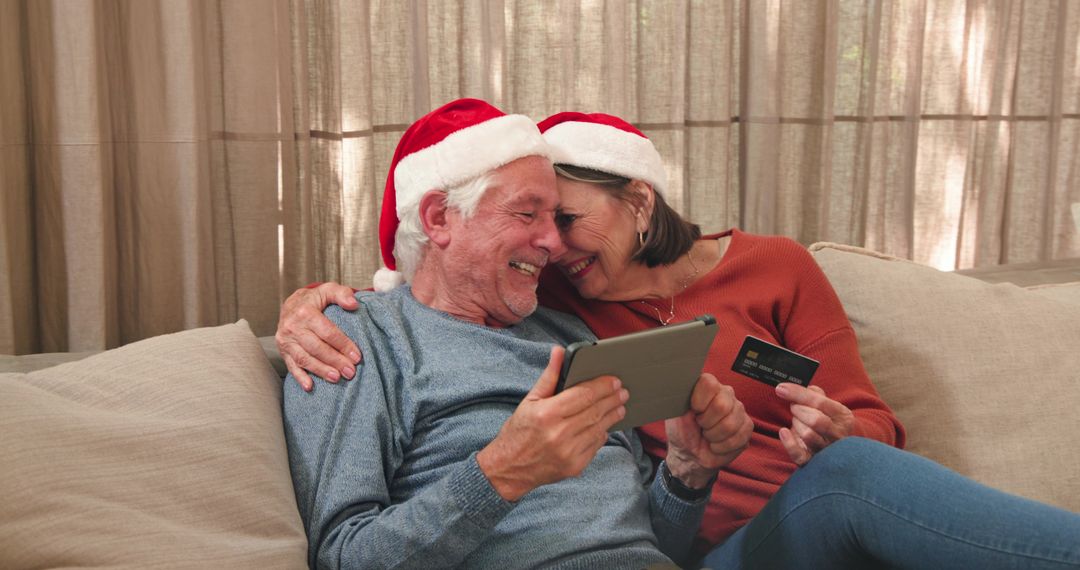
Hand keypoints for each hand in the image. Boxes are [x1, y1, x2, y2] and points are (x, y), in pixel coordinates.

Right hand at [276, 283, 361, 391]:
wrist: (292, 304)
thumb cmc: (314, 299)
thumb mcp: (328, 290)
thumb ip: (342, 293)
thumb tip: (353, 304)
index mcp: (304, 311)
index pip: (327, 331)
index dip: (343, 344)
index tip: (356, 356)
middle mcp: (292, 327)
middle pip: (316, 347)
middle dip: (334, 361)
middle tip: (350, 371)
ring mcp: (286, 340)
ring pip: (304, 358)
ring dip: (320, 370)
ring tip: (336, 378)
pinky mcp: (283, 350)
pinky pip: (291, 365)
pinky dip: (300, 377)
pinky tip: (310, 386)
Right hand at [476, 346, 628, 501]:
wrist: (509, 469)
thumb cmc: (518, 432)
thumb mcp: (529, 401)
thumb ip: (549, 376)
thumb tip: (559, 351)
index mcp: (547, 414)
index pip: (584, 395)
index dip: (602, 386)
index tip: (614, 380)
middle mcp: (559, 434)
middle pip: (595, 411)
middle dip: (612, 399)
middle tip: (623, 391)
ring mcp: (569, 452)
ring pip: (599, 428)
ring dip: (612, 415)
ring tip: (619, 406)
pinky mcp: (575, 466)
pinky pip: (595, 445)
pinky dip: (602, 433)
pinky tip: (604, 424)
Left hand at [664, 373, 752, 487]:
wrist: (691, 455)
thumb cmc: (682, 432)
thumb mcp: (675, 415)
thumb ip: (681, 399)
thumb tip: (681, 385)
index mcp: (706, 386)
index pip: (709, 383)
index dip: (700, 401)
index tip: (693, 412)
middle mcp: (724, 394)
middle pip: (722, 405)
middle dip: (706, 423)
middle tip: (701, 426)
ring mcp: (738, 409)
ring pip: (730, 424)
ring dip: (713, 437)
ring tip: (708, 436)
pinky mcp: (747, 426)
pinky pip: (739, 437)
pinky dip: (722, 446)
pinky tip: (717, 444)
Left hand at [775, 383, 854, 465]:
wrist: (840, 446)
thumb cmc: (828, 420)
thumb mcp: (829, 405)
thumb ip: (816, 395)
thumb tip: (803, 388)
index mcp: (843, 417)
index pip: (820, 403)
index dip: (798, 394)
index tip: (781, 388)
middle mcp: (837, 435)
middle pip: (815, 420)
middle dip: (798, 410)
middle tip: (794, 407)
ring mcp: (826, 450)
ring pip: (808, 435)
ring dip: (796, 424)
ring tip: (797, 421)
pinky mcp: (812, 460)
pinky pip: (799, 455)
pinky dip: (789, 443)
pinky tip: (784, 432)